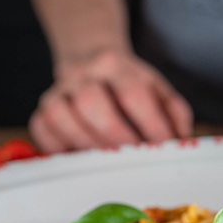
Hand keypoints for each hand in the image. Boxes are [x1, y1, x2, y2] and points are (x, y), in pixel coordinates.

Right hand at [30, 48, 193, 151]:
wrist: (90, 59)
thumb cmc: (130, 85)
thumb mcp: (157, 89)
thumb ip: (174, 114)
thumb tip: (181, 143)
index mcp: (117, 64)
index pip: (133, 92)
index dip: (150, 123)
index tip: (162, 147)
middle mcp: (83, 73)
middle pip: (91, 101)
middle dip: (114, 136)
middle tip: (132, 159)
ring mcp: (58, 90)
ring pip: (60, 116)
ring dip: (85, 144)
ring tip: (106, 163)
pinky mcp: (42, 109)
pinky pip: (41, 129)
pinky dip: (57, 148)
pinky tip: (77, 158)